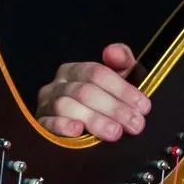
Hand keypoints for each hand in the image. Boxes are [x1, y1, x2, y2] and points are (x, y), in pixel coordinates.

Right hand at [36, 43, 150, 140]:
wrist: (76, 130)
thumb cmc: (100, 103)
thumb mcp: (115, 82)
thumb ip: (121, 62)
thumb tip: (113, 52)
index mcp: (75, 71)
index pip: (98, 73)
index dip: (122, 89)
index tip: (142, 106)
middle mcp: (58, 84)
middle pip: (85, 91)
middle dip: (114, 108)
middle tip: (134, 124)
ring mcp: (47, 104)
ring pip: (67, 106)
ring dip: (95, 120)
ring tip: (115, 132)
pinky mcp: (40, 124)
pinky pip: (48, 122)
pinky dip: (63, 125)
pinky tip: (78, 131)